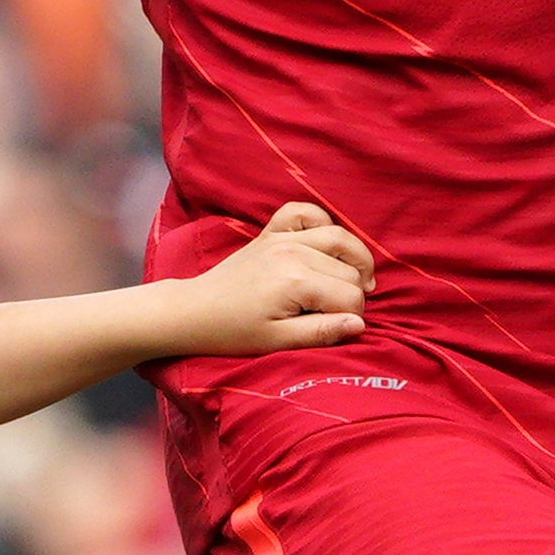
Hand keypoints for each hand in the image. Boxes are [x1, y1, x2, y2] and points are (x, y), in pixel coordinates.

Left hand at [159, 204, 372, 357]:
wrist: (195, 310)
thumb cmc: (233, 331)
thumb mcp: (278, 341)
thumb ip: (321, 332)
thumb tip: (359, 324)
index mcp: (295, 281)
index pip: (350, 296)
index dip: (353, 317)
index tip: (338, 329)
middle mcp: (293, 252)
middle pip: (348, 269)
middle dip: (353, 293)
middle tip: (341, 313)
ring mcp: (282, 237)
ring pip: (339, 238)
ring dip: (353, 258)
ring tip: (356, 280)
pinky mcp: (271, 232)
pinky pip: (304, 212)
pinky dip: (320, 221)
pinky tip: (325, 244)